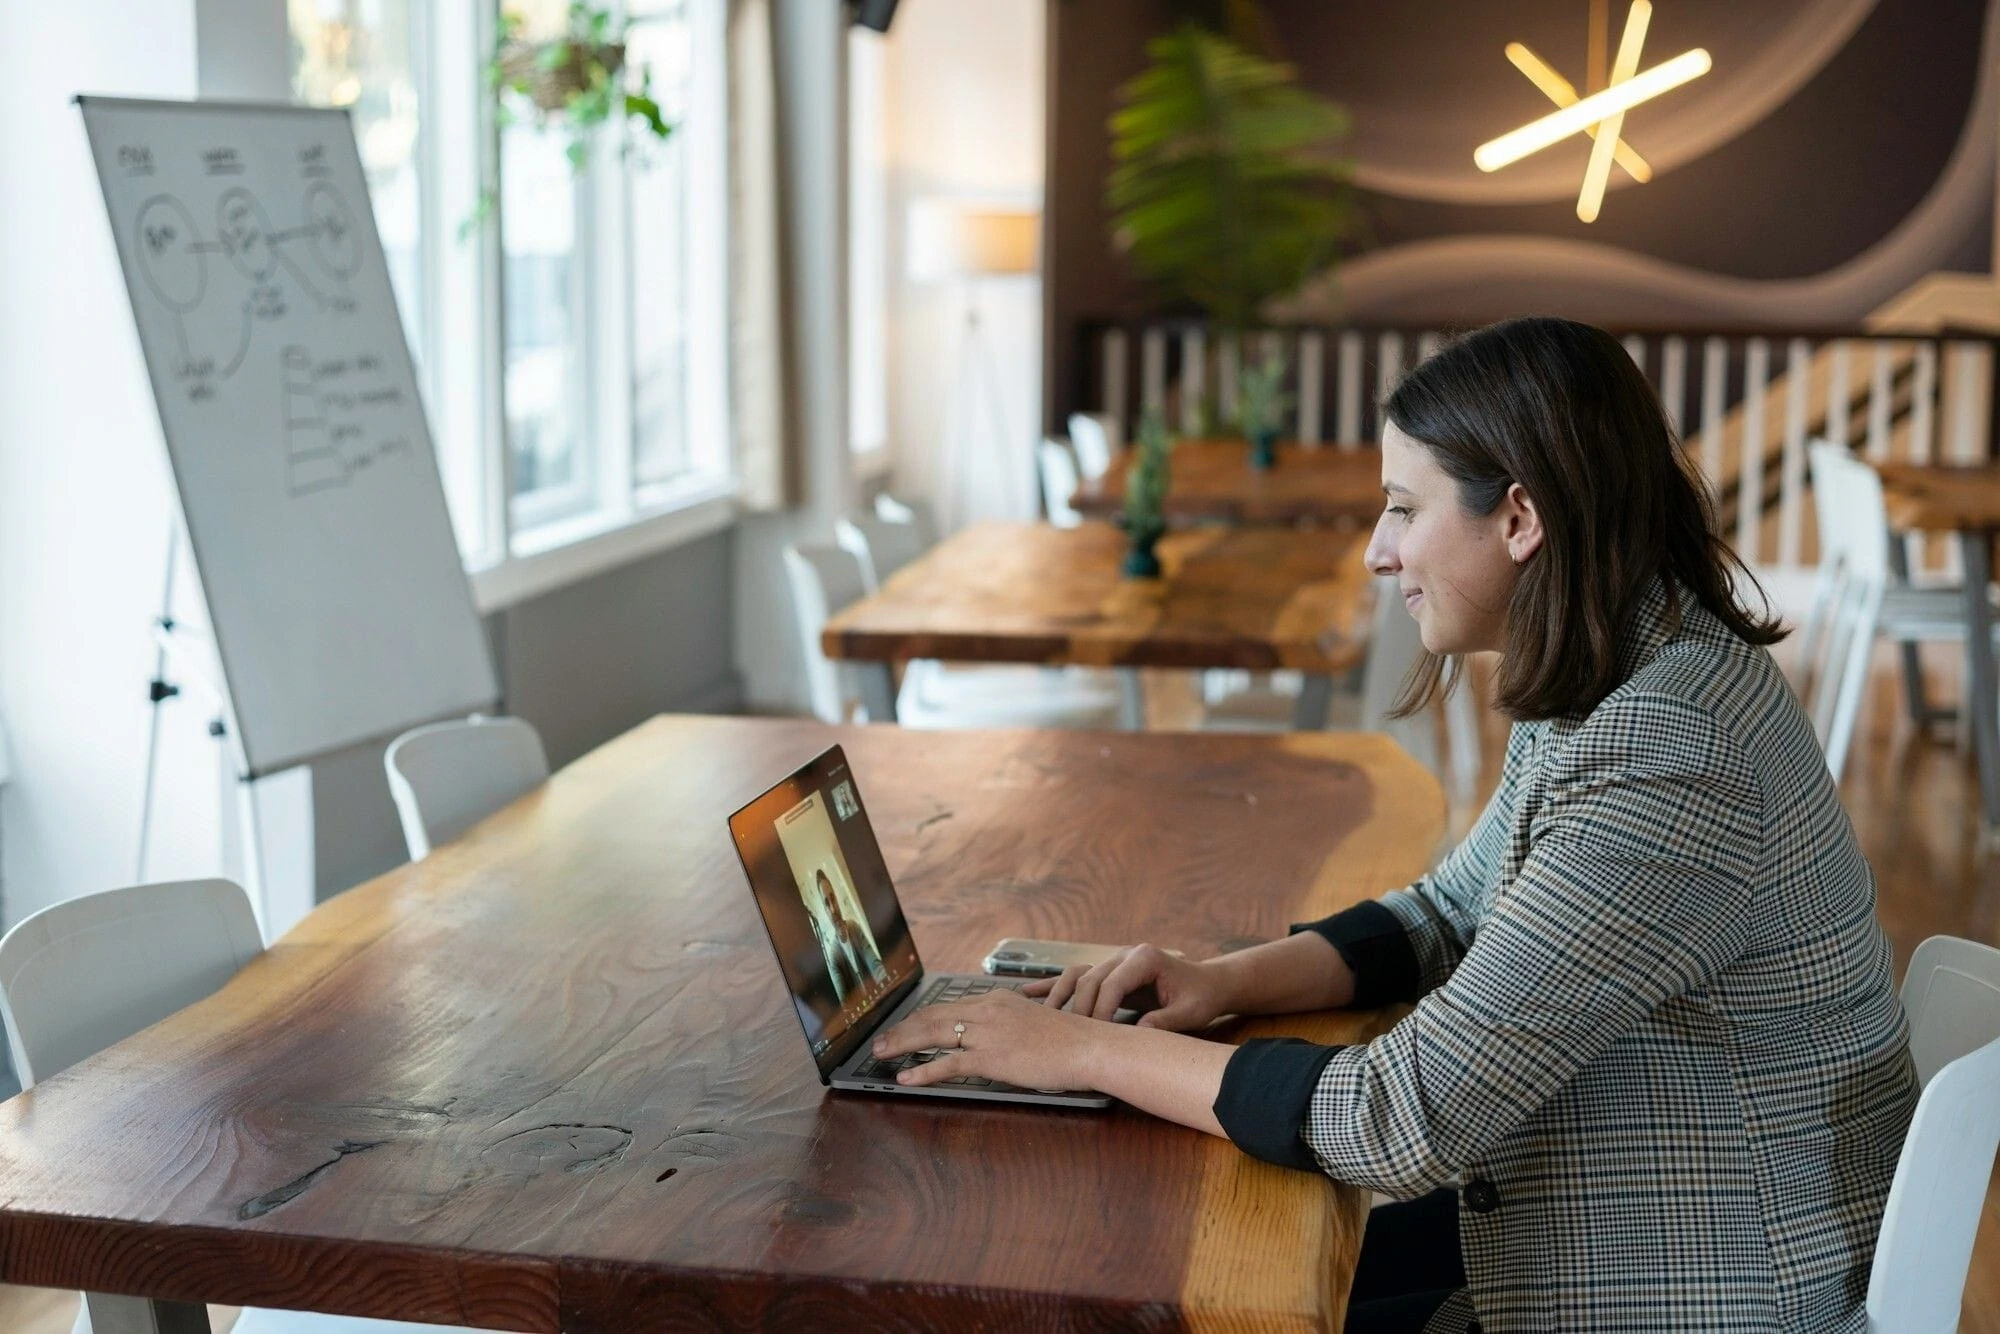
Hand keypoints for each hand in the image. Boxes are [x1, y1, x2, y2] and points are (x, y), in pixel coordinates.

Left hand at [870, 989, 1104, 1091]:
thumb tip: (992, 1037)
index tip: (904, 1026)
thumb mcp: (1032, 1021)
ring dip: (902, 1045)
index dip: (920, 1018)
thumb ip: (1007, 1024)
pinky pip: (948, 1064)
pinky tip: (907, 1077)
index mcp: (996, 1000)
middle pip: (932, 1016)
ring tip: (882, 1055)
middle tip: (881, 1041)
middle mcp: (987, 1010)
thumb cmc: (1069, 1040)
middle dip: (902, 1029)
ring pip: (933, 1035)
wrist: (1088, 1047)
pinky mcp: (992, 1057)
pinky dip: (923, 1070)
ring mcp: (988, 1033)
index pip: (948, 1007)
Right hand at [1023, 943, 1230, 1031]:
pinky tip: (1028, 993)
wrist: (1207, 983)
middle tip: (1068, 1037)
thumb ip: (1165, 1022)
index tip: (1095, 1037)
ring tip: (1040, 1017)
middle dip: (1077, 1009)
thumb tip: (1138, 1035)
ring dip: (1058, 995)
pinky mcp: (1108, 971)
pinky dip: (1053, 985)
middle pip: (1088, 978)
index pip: (1111, 983)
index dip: (1100, 1011)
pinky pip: (1076, 976)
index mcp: (1145, 958)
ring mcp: (1113, 960)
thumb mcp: (1189, 1013)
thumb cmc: (1200, 998)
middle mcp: (1124, 954)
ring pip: (1076, 975)